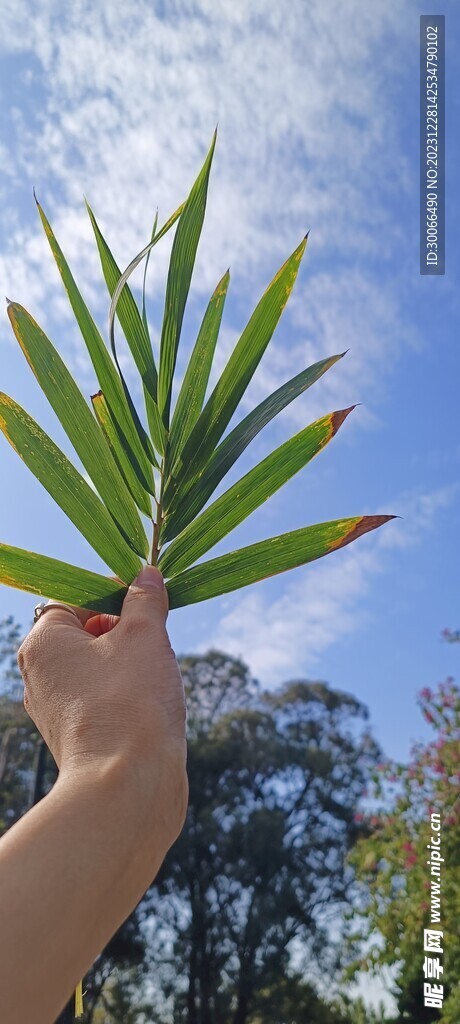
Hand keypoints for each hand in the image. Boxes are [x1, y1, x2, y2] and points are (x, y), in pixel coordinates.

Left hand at [18, 566, 187, 835]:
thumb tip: (146, 575)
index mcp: (43, 643)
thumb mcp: (144, 636)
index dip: (111, 592)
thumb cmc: (130, 702)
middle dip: (123, 630)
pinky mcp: (75, 737)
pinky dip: (125, 694)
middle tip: (154, 636)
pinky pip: (100, 699)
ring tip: (154, 674)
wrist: (128, 786)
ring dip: (128, 663)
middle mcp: (38, 675)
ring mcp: (54, 710)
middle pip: (84, 633)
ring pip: (95, 667)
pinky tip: (150, 704)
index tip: (145, 596)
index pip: (73, 598)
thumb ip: (145, 600)